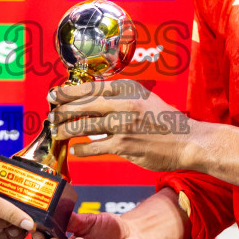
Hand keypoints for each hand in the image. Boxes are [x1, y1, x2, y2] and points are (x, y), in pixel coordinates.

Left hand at [49, 79, 197, 172]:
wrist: (188, 141)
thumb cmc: (166, 120)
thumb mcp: (145, 98)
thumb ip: (121, 96)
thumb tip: (93, 99)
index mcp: (129, 89)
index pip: (91, 87)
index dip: (69, 91)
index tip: (54, 94)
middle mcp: (125, 103)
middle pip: (84, 105)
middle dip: (62, 110)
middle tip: (50, 114)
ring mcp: (124, 125)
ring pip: (85, 126)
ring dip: (67, 130)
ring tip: (56, 132)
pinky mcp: (125, 145)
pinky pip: (96, 147)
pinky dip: (82, 149)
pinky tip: (74, 150)